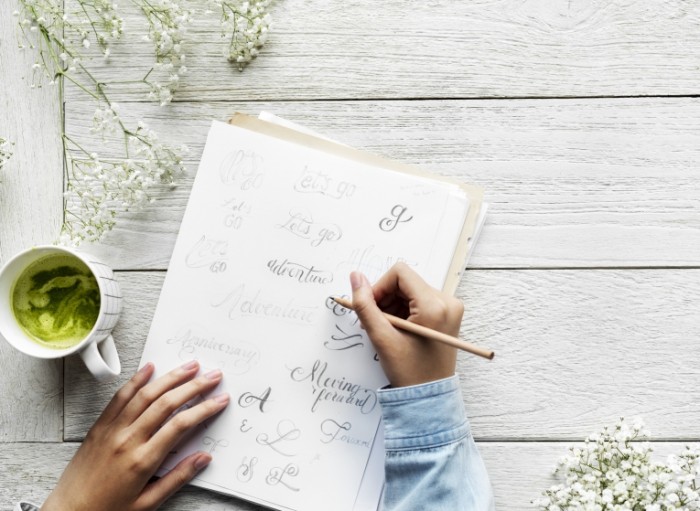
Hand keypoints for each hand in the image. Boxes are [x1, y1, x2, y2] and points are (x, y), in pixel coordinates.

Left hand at [42, 361, 229, 510]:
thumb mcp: (148, 503)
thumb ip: (177, 478)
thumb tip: (203, 459)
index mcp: (143, 460)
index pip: (181, 425)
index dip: (204, 409)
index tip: (220, 400)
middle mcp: (128, 440)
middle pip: (167, 403)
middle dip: (193, 386)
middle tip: (212, 376)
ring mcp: (112, 430)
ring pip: (145, 394)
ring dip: (170, 377)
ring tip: (189, 366)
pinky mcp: (99, 426)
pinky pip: (119, 397)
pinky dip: (136, 380)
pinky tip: (149, 368)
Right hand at [350, 263, 463, 386]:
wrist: (429, 397)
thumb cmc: (409, 372)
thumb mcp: (382, 338)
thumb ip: (365, 305)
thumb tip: (355, 277)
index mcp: (435, 306)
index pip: (400, 273)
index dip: (379, 287)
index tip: (370, 307)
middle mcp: (448, 302)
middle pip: (405, 281)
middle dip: (385, 298)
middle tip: (375, 322)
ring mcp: (450, 308)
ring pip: (410, 290)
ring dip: (392, 305)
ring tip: (385, 328)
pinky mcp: (447, 314)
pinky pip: (418, 300)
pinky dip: (403, 310)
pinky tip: (396, 328)